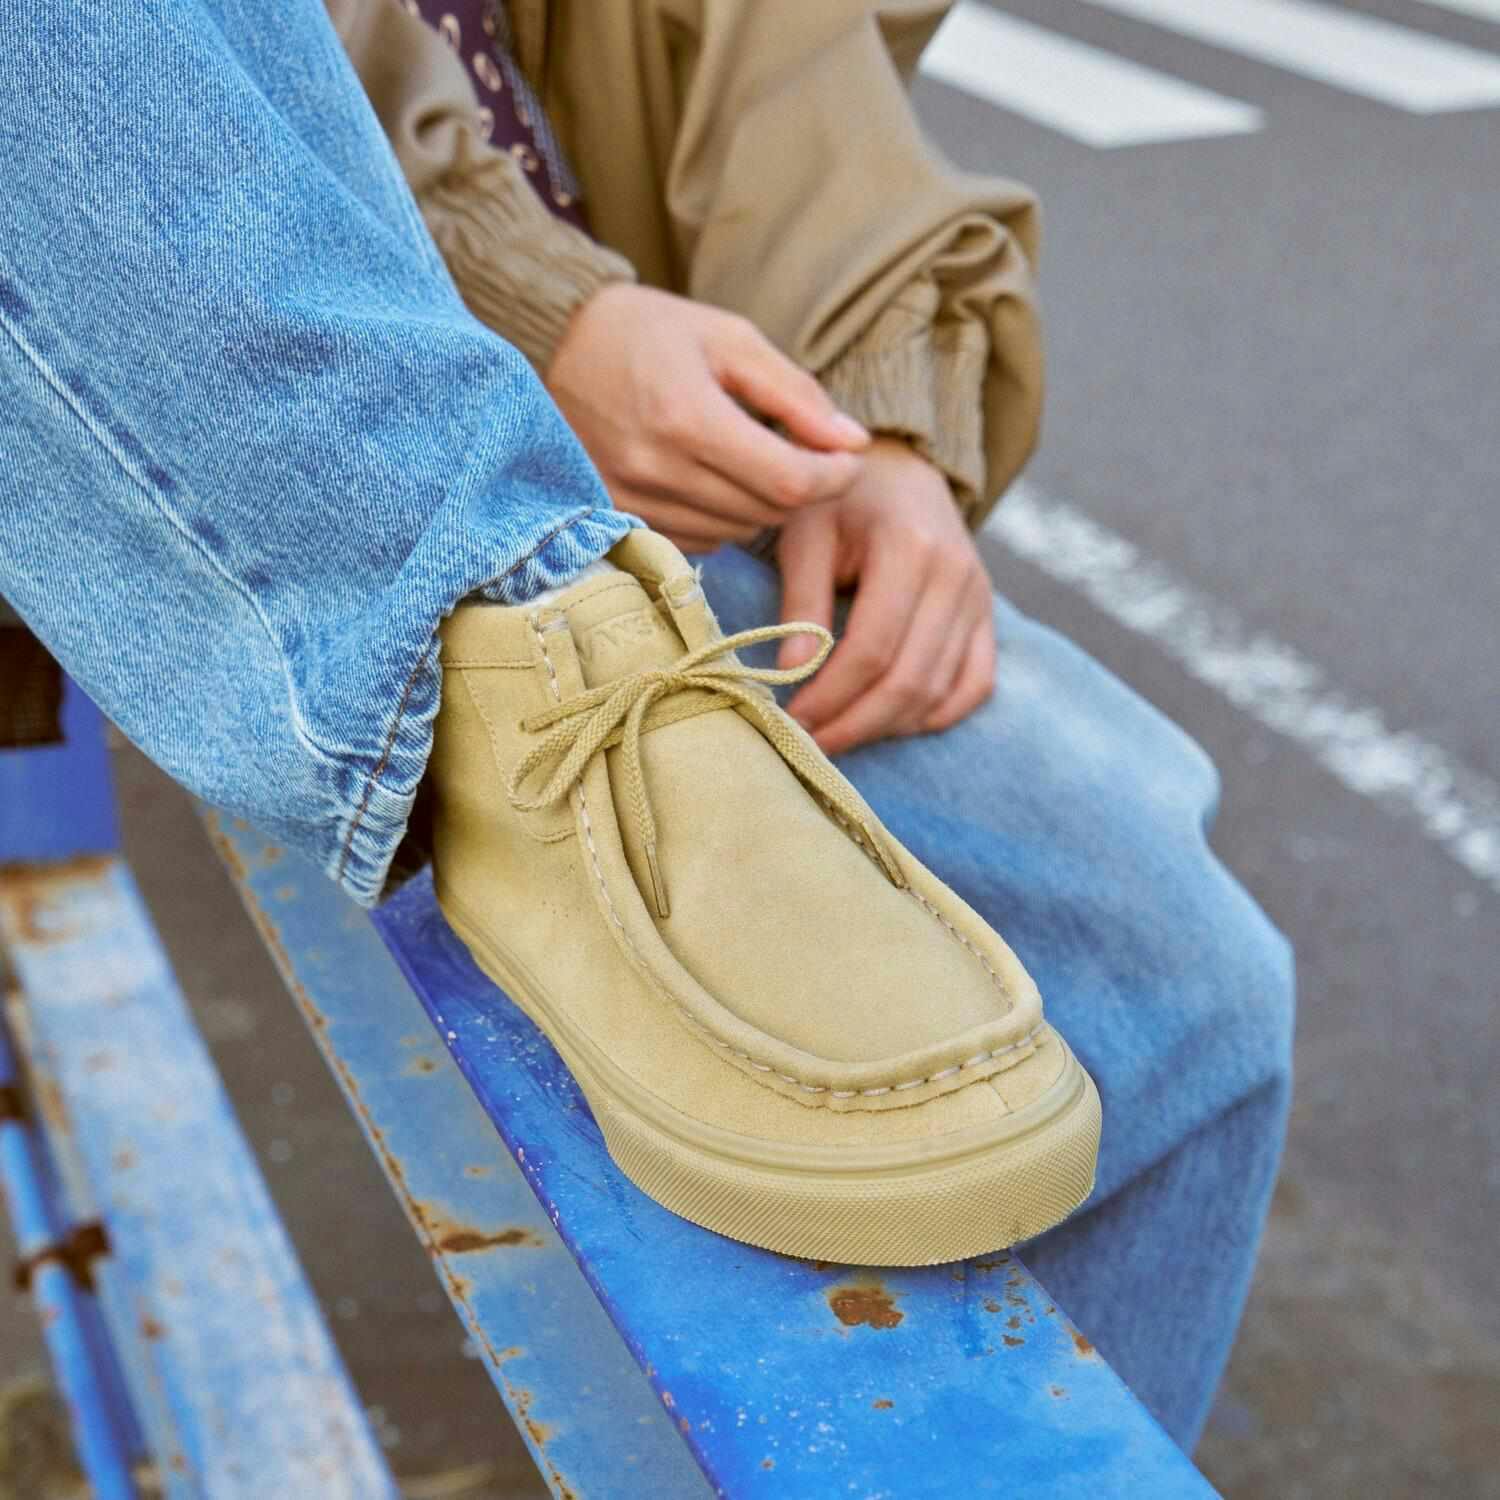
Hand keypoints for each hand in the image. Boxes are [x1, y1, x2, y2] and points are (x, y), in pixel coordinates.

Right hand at [546, 284, 869, 550]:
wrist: (557, 344)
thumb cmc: (651, 333)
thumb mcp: (730, 338)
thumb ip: (797, 393)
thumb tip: (853, 443)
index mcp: (687, 416)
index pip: (788, 480)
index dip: (834, 478)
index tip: (847, 460)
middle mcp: (655, 468)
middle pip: (766, 511)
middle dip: (801, 487)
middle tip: (803, 451)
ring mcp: (631, 500)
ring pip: (736, 532)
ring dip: (761, 504)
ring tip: (751, 458)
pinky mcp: (618, 517)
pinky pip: (699, 542)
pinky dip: (723, 518)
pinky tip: (713, 479)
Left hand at [775, 439, 995, 755]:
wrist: (899, 469)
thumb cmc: (839, 499)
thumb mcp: (806, 532)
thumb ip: (801, 599)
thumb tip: (789, 672)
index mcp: (910, 548)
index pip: (873, 648)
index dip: (831, 695)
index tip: (792, 721)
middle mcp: (957, 577)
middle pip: (909, 680)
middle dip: (855, 723)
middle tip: (810, 745)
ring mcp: (979, 599)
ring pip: (941, 692)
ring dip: (887, 726)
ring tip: (838, 735)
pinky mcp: (987, 617)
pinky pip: (975, 685)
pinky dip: (935, 715)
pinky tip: (890, 723)